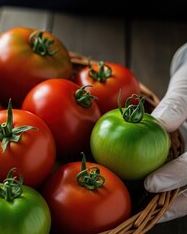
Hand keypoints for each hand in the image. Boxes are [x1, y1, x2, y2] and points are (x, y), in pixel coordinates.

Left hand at [144, 43, 186, 221]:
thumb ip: (177, 106)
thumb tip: (159, 124)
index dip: (177, 175)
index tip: (151, 183)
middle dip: (171, 204)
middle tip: (140, 210)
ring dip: (166, 206)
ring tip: (137, 213)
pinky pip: (181, 188)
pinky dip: (164, 197)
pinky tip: (141, 201)